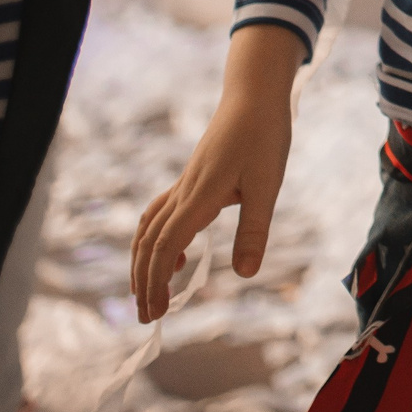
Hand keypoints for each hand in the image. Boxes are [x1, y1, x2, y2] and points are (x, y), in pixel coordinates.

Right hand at [131, 24, 304, 321]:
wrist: (255, 93)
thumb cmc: (265, 135)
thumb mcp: (267, 185)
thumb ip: (254, 229)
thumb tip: (245, 274)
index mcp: (199, 197)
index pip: (165, 247)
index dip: (155, 282)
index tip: (155, 314)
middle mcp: (185, 192)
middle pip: (150, 242)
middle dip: (144, 281)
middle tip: (146, 317)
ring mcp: (186, 184)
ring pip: (150, 227)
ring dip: (145, 261)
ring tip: (147, 292)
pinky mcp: (194, 178)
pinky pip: (163, 213)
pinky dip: (158, 238)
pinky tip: (175, 253)